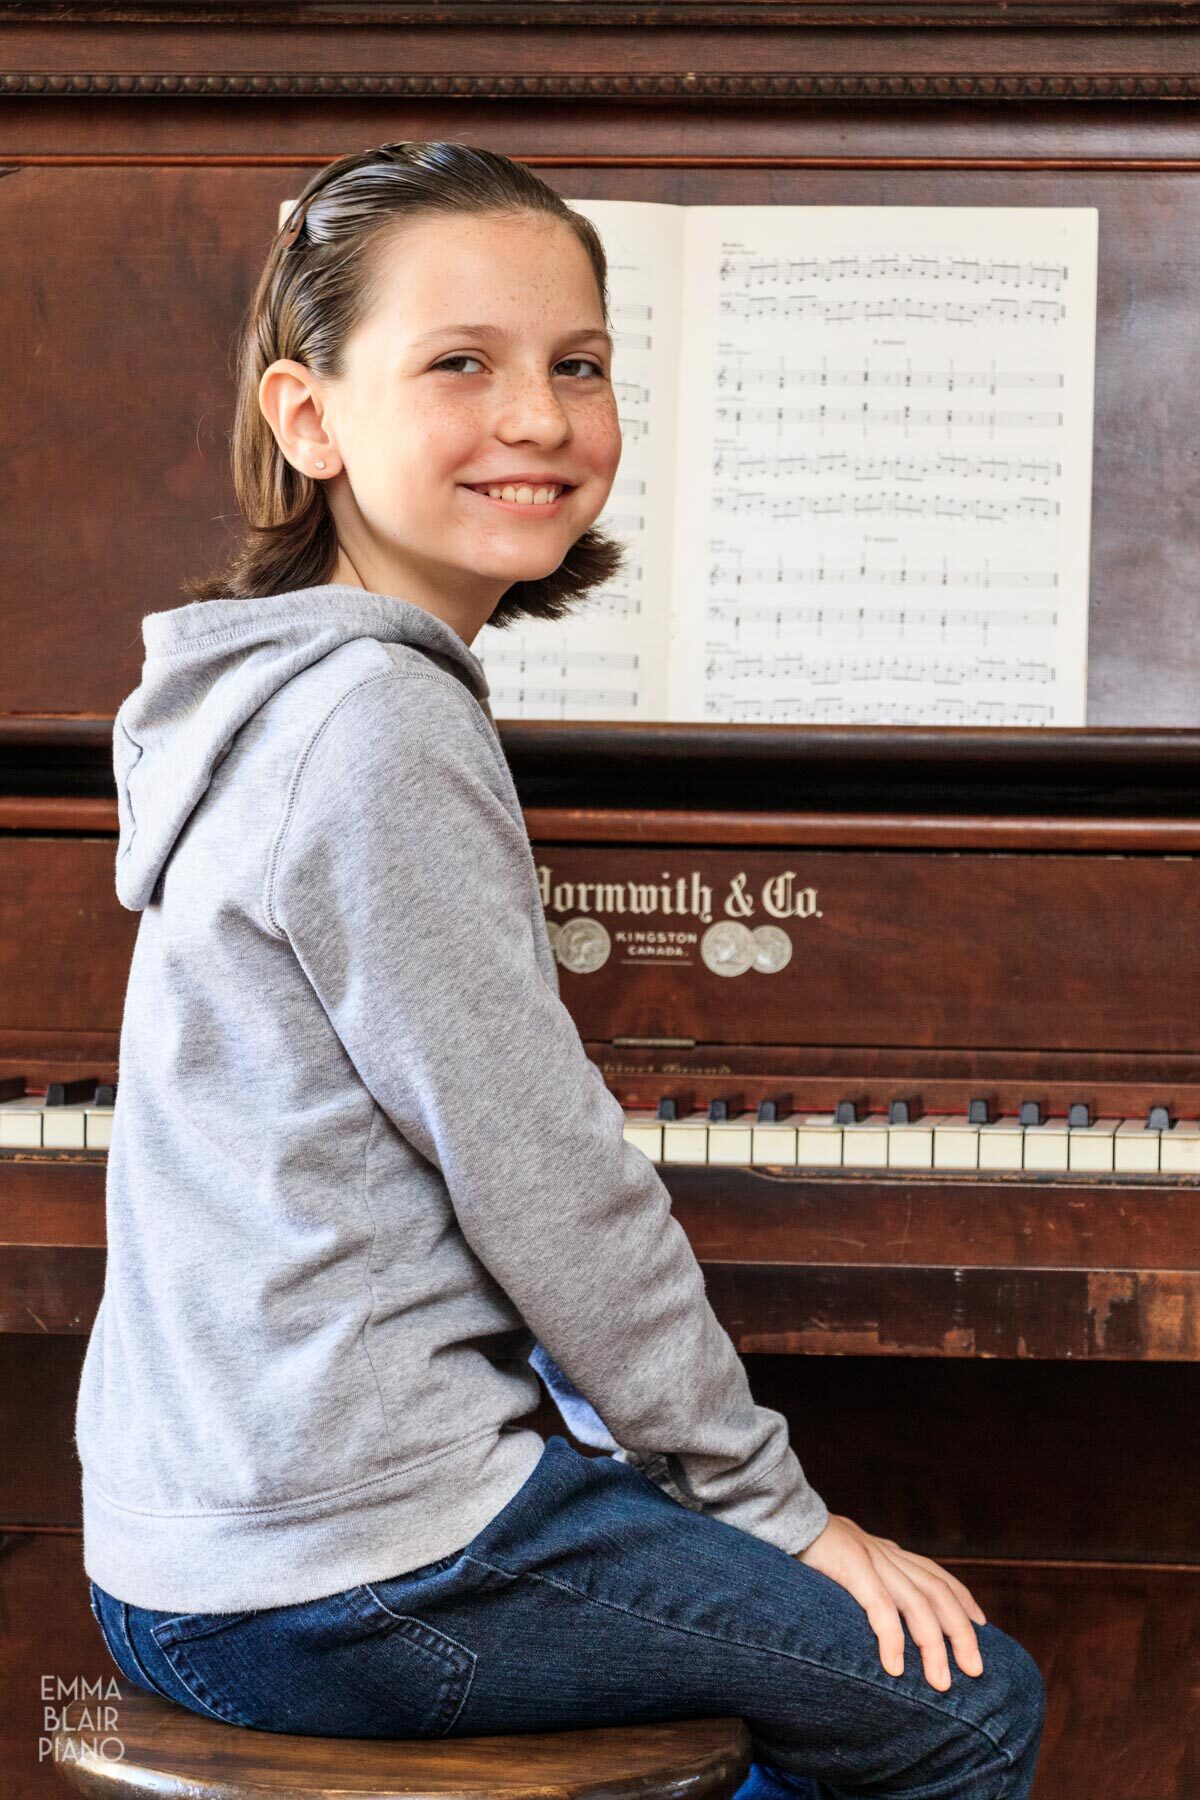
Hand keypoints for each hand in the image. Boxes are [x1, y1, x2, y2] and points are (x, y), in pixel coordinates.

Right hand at [795, 1514, 987, 1691]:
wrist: (776, 1511)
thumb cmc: (803, 1544)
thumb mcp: (841, 1559)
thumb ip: (862, 1577)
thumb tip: (874, 1610)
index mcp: (884, 1551)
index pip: (935, 1574)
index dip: (962, 1599)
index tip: (981, 1626)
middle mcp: (885, 1553)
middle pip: (937, 1591)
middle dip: (961, 1631)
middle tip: (975, 1669)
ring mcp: (870, 1557)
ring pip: (917, 1602)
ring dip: (933, 1645)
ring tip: (941, 1682)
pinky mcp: (850, 1565)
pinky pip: (879, 1605)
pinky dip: (891, 1637)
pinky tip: (894, 1666)